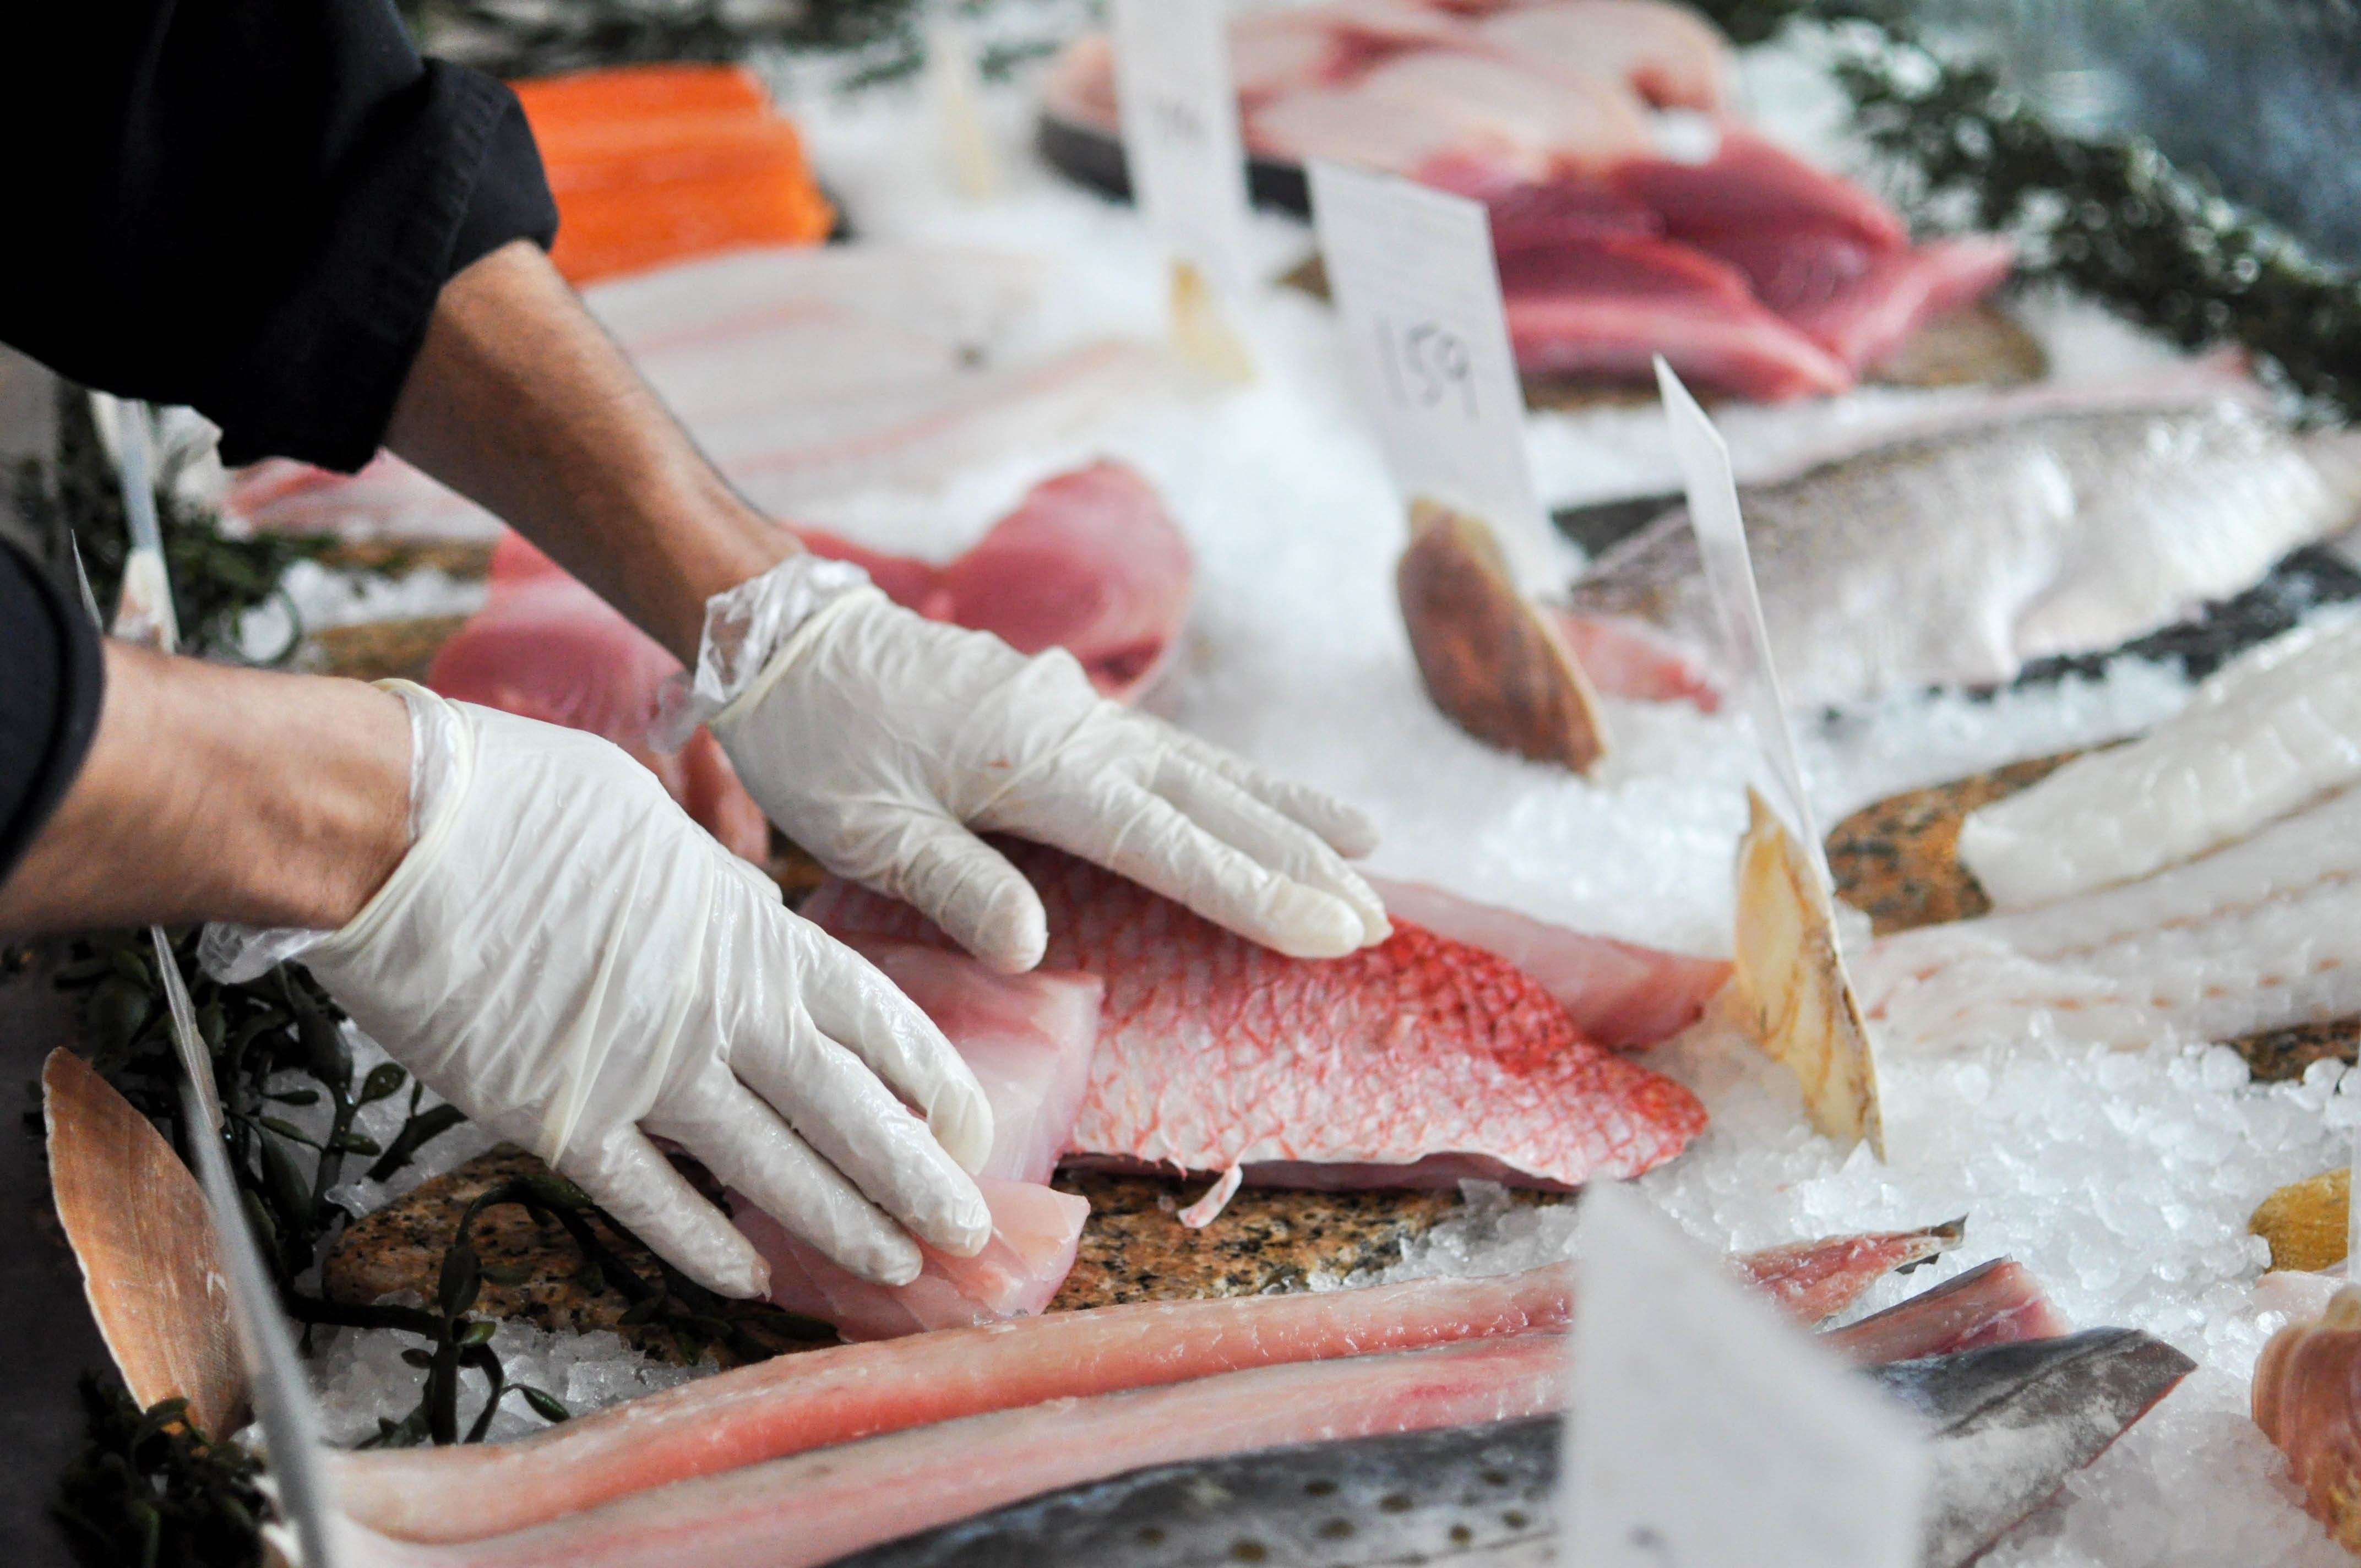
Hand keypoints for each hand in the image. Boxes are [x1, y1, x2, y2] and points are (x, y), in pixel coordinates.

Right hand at [268, 684, 992, 1297]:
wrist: (400, 826)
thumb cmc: (522, 799)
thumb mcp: (656, 825)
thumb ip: (714, 889)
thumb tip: (747, 906)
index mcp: (750, 932)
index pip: (873, 1020)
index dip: (931, 1081)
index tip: (973, 1128)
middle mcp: (718, 1011)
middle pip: (845, 1111)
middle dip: (915, 1178)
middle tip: (967, 1233)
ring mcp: (642, 1070)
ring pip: (768, 1168)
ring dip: (838, 1224)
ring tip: (897, 1267)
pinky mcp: (556, 1116)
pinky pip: (646, 1197)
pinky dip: (700, 1243)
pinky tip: (747, 1280)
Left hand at [708, 586, 1389, 972]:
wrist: (783, 637)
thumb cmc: (814, 741)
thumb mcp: (860, 828)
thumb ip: (951, 882)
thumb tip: (1031, 947)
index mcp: (1032, 765)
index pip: (1168, 842)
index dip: (1257, 891)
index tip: (1337, 928)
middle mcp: (1074, 732)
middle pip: (1212, 801)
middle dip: (1301, 860)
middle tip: (1379, 913)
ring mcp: (1075, 714)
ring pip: (1205, 768)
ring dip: (1284, 812)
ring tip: (1366, 845)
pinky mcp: (1062, 712)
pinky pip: (1169, 752)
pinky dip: (1232, 779)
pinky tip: (1267, 800)